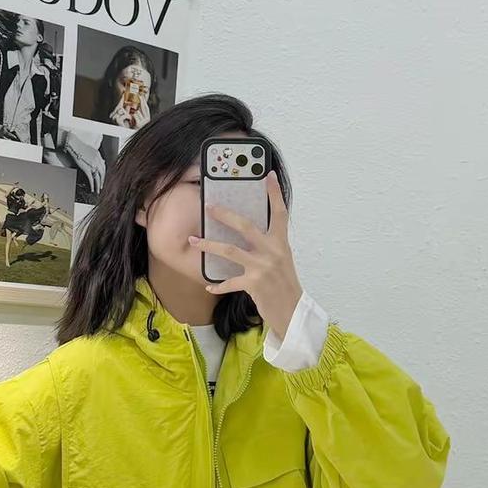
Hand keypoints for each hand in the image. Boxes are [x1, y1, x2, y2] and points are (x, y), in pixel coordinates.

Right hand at [60, 128, 105, 190]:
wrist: (72, 144)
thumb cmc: (79, 146)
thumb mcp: (91, 150)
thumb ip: (95, 156)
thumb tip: (101, 161)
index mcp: (98, 155)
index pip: (103, 166)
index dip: (103, 173)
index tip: (103, 178)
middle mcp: (97, 160)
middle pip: (103, 173)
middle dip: (103, 181)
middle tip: (102, 186)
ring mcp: (93, 164)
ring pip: (98, 177)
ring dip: (99, 185)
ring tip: (98, 190)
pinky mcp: (87, 168)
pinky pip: (91, 179)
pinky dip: (93, 185)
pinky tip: (92, 189)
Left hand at [191, 170, 302, 338]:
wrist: (293, 312)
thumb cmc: (285, 285)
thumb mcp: (282, 260)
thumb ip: (269, 246)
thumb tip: (250, 234)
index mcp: (281, 243)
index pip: (279, 213)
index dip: (274, 193)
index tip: (268, 175)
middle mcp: (272, 252)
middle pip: (245, 226)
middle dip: (225, 215)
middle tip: (210, 207)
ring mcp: (262, 267)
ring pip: (229, 250)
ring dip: (208, 245)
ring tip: (194, 240)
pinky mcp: (253, 284)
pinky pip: (229, 282)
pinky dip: (217, 284)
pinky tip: (209, 285)